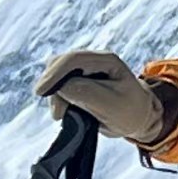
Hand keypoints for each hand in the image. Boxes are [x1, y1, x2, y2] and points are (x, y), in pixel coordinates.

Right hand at [34, 48, 169, 146]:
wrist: (137, 119)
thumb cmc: (129, 112)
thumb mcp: (111, 105)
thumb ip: (86, 93)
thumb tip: (60, 87)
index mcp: (106, 60)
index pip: (73, 59)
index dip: (54, 74)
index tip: (40, 93)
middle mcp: (93, 61)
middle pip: (59, 64)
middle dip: (53, 86)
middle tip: (58, 114)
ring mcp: (84, 70)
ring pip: (55, 76)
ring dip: (55, 96)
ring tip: (64, 116)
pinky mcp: (77, 81)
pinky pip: (58, 86)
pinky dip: (58, 99)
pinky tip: (65, 113)